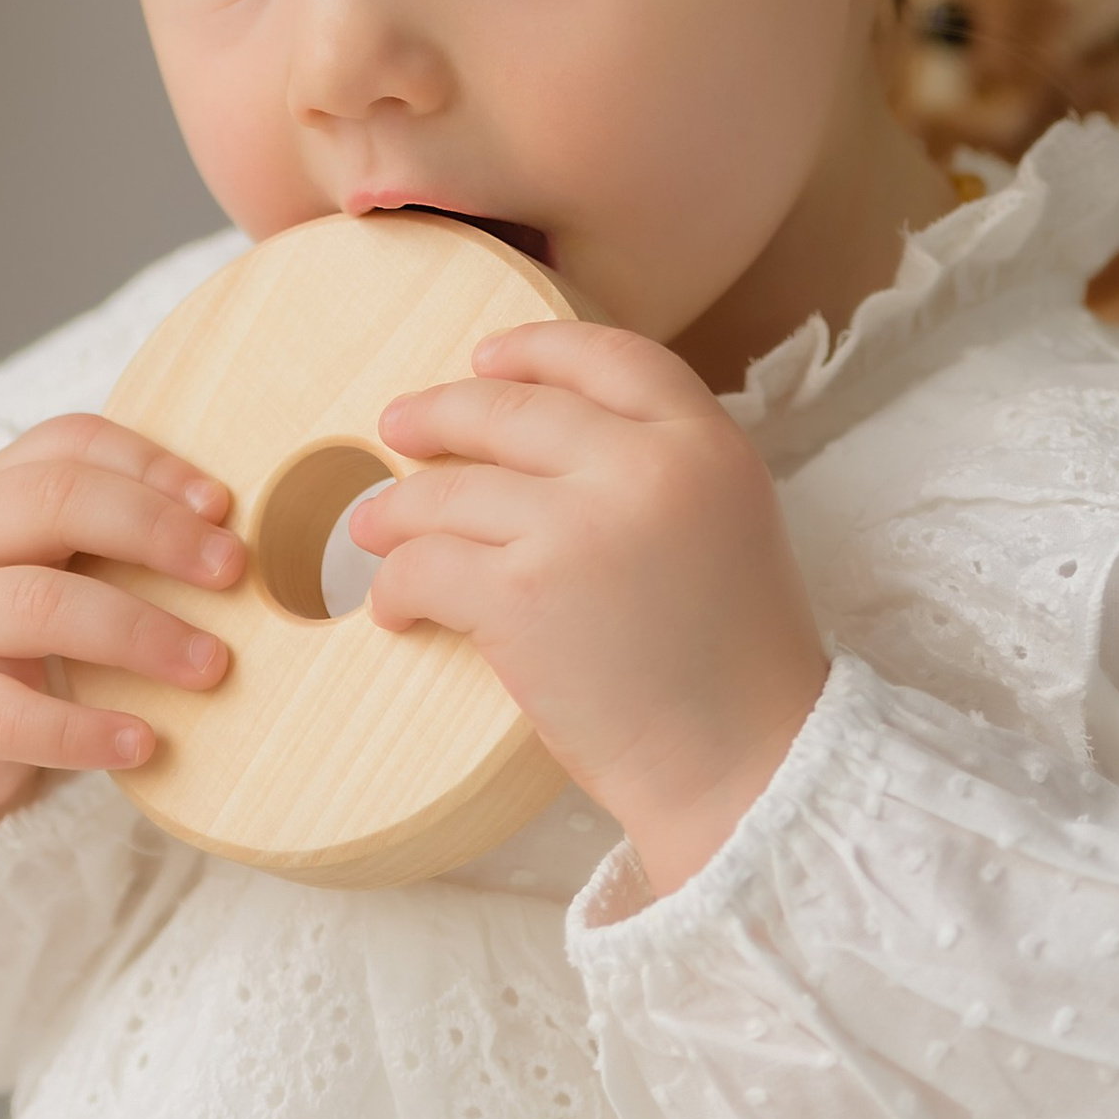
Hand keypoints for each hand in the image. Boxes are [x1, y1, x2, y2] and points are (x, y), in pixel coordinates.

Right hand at [0, 415, 245, 849]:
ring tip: (211, 665)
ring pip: (40, 605)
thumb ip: (116, 534)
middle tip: (233, 570)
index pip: (72, 443)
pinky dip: (84, 731)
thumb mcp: (49, 561)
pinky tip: (144, 743)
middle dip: (156, 531)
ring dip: (139, 632)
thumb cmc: (12, 630)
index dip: (153, 464)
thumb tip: (240, 533)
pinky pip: (12, 716)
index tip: (223, 506)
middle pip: (55, 500)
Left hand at [349, 324, 827, 898]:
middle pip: (512, 409)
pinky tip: (392, 607)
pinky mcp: (520, 596)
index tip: (484, 358)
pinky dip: (394, 584)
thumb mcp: (727, 526)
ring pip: (449, 489)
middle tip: (398, 427)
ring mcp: (578, 527)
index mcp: (708, 445)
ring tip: (373, 529)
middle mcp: (646, 468)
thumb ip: (659, 469)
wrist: (745, 769)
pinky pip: (424, 564)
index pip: (610, 356)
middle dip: (440, 413)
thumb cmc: (734, 669)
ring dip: (396, 509)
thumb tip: (548, 432)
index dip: (536, 349)